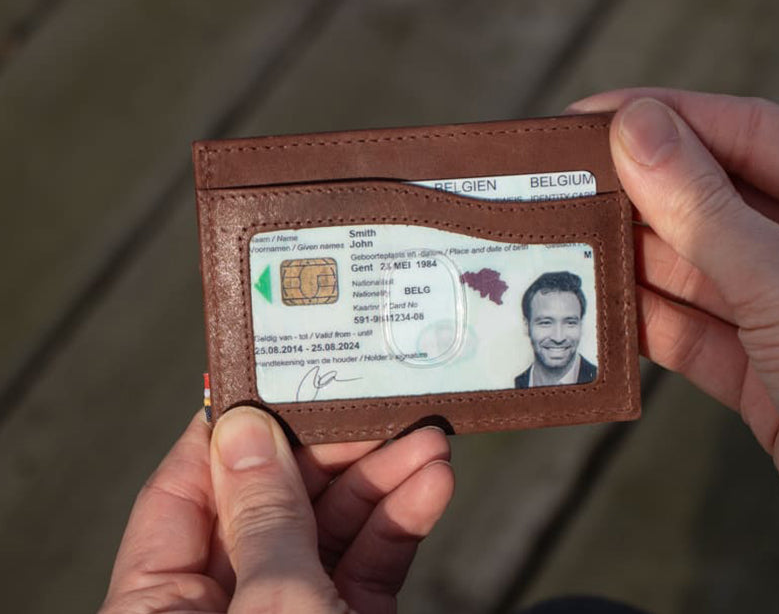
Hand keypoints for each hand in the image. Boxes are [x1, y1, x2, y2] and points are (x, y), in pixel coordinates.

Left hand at [100, 407, 453, 612]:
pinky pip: (368, 564)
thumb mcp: (271, 606)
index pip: (183, 493)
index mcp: (161, 608)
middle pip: (269, 501)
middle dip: (329, 450)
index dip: (226, 430)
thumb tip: (238, 425)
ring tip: (428, 435)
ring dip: (380, 479)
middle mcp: (223, 608)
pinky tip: (431, 481)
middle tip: (376, 401)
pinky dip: (400, 521)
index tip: (272, 374)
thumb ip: (261, 516)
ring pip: (327, 528)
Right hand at [569, 90, 778, 573]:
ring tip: (563, 243)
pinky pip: (689, 333)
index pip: (742, 131)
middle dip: (635, 194)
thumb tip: (636, 130)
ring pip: (691, 268)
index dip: (661, 118)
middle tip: (559, 186)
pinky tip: (598, 309)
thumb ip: (704, 209)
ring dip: (630, 261)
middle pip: (707, 199)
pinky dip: (644, 325)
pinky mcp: (762, 372)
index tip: (587, 119)